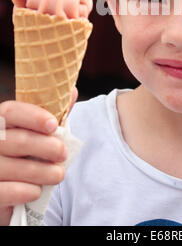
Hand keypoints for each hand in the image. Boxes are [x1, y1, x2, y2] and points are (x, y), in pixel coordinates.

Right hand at [0, 87, 77, 225]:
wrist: (8, 192)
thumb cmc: (25, 155)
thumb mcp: (38, 132)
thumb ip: (53, 113)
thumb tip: (71, 92)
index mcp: (0, 122)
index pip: (11, 111)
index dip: (33, 116)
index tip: (54, 125)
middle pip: (17, 140)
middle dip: (45, 147)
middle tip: (63, 153)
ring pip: (14, 168)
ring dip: (42, 172)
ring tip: (59, 174)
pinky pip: (5, 192)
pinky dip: (24, 191)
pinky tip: (37, 191)